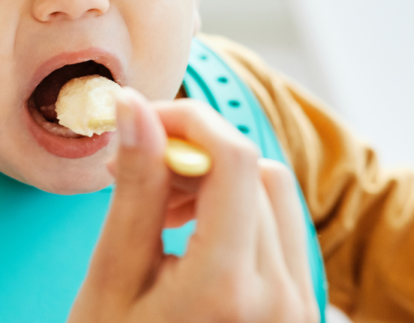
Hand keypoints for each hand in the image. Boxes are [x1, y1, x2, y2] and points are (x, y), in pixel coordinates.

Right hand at [69, 89, 317, 322]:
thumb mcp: (112, 283)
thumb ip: (135, 191)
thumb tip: (137, 111)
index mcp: (227, 288)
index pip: (231, 158)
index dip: (188, 122)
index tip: (148, 121)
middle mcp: (280, 299)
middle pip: (257, 171)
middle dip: (201, 155)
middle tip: (146, 171)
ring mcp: (299, 312)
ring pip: (277, 199)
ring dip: (225, 184)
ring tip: (169, 209)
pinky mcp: (301, 318)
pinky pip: (284, 238)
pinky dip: (244, 218)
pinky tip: (197, 239)